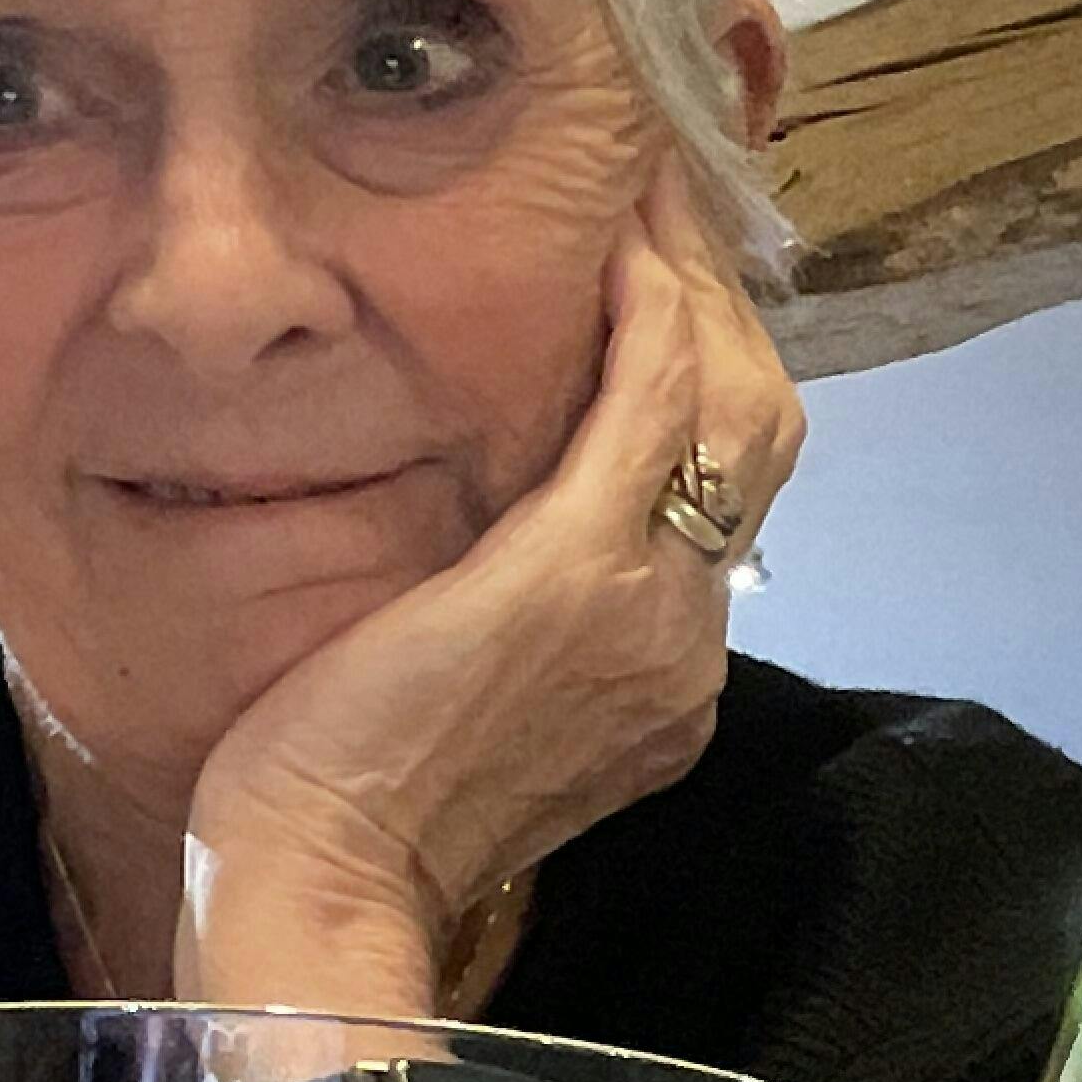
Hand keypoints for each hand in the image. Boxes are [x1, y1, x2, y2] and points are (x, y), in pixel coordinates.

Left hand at [176, 168, 801, 1011]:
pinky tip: (626, 235)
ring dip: (697, 281)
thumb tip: (474, 560)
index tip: (656, 281)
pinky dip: (655, 305)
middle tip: (662, 205)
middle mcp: (685, 640)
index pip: (724, 494)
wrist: (321, 888)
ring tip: (646, 193)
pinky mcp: (577, 568)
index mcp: (663, 679)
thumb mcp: (460, 709)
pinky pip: (657, 401)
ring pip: (733, 403)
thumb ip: (507, 634)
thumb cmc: (345, 813)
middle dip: (723, 306)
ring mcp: (650, 607)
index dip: (707, 370)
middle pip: (759, 435)